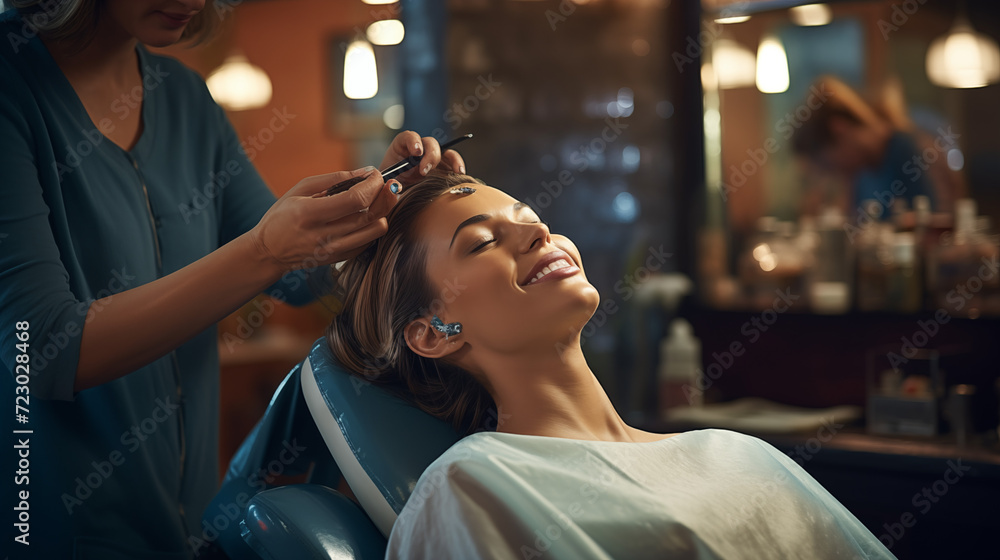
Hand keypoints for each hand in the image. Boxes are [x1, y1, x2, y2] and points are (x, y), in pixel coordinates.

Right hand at [248, 167, 397, 271]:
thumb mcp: (300, 189)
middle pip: (371, 215)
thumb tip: (365, 172)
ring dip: (382, 212)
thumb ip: (334, 179)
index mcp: (310, 213)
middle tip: (386, 184)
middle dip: (386, 195)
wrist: (270, 251)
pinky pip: (370, 241)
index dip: (373, 184)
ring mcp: (334, 250)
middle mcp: (324, 235)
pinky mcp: (341, 259)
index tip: (376, 175)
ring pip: (376, 230)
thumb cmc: (283, 215)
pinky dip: (372, 226)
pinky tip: (363, 216)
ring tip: (375, 201)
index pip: (355, 199)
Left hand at [379, 131, 466, 187]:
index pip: (409, 137)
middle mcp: (419, 149)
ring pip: (446, 152)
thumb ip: (389, 183)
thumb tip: (397, 187)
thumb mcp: (385, 183)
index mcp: (402, 147)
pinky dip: (459, 168)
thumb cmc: (388, 185)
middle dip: (430, 156)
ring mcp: (431, 158)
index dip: (414, 141)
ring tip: (458, 172)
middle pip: (430, 144)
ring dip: (454, 160)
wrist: (393, 191)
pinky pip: (453, 165)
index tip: (416, 153)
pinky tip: (461, 176)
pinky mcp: (441, 168)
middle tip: (424, 171)